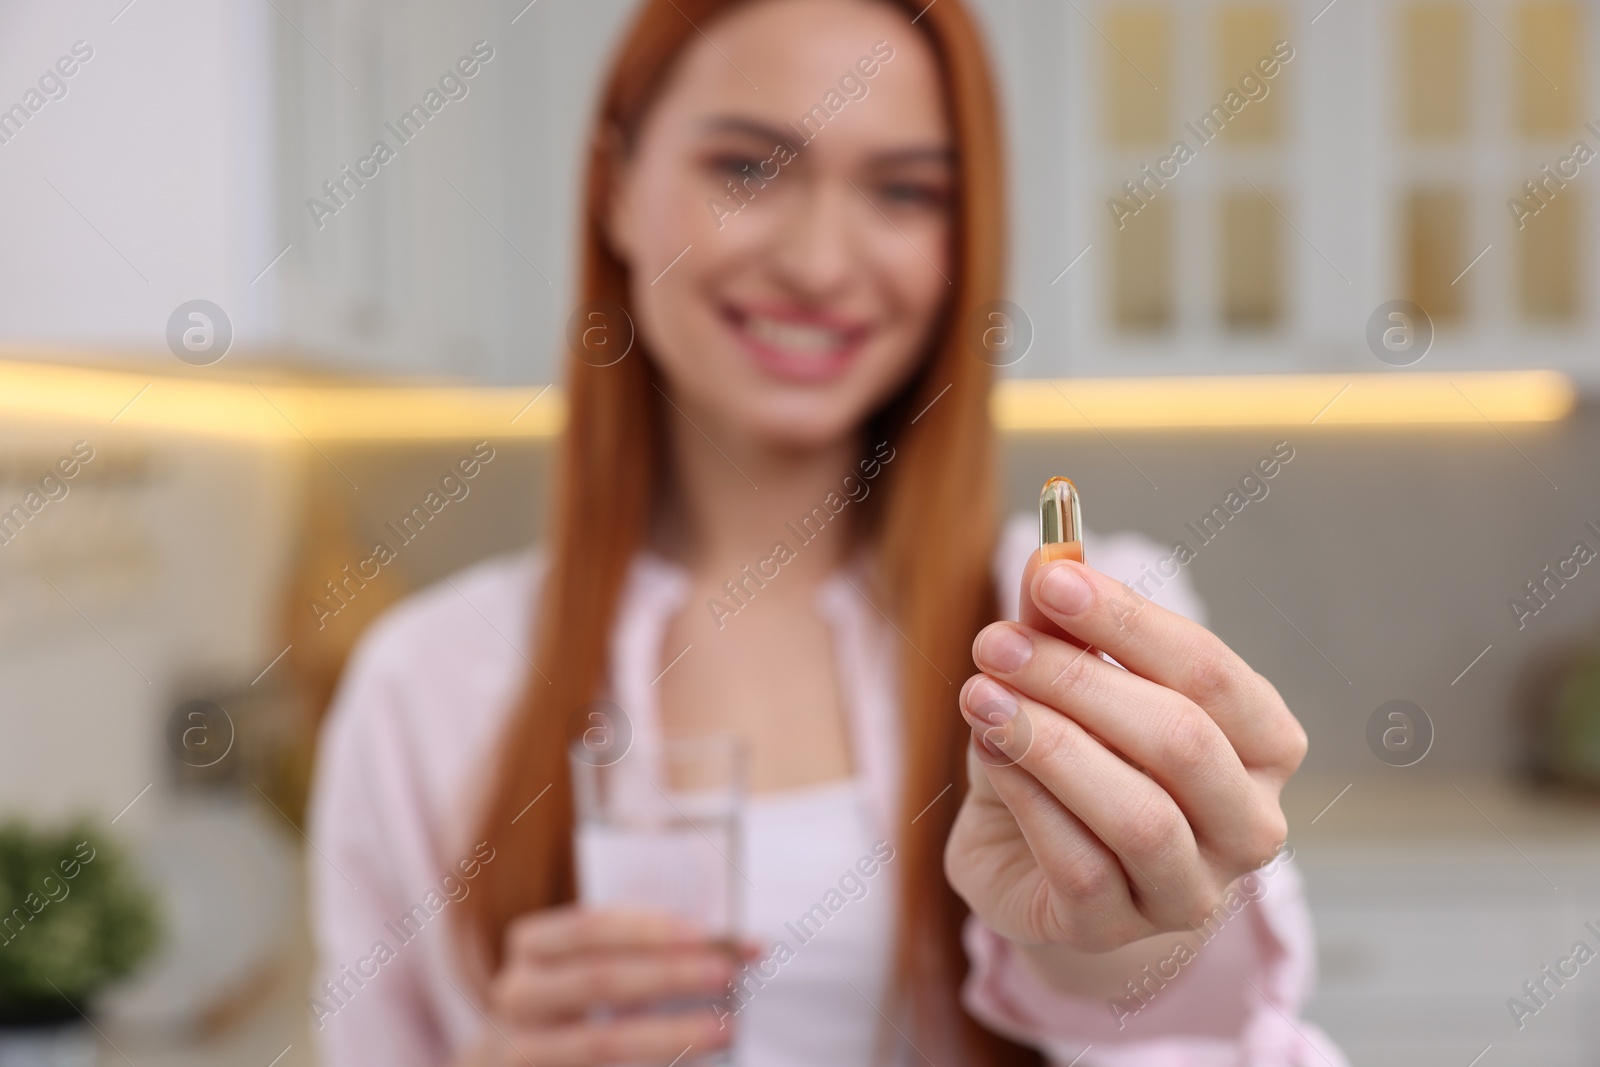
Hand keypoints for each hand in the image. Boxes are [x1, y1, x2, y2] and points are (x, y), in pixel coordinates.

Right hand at [455, 905, 759, 1066]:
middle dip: (668, 975)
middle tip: (724, 973)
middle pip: (600, 980)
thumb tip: (735, 945)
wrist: (516, 1052)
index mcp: (532, 945)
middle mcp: (519, 994)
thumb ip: (646, 948)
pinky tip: (691, 1062)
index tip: (703, 935)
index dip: (648, 929)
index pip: (590, 927)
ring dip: (673, 1034)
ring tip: (724, 1029)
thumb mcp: (590, 959)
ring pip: (604, 1042)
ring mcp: (524, 1046)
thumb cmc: (572, 993)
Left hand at [944, 550, 1306, 953]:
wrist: (1032, 862)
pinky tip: (989, 751)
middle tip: (995, 641)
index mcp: (1262, 744)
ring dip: (1049, 744)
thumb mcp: (1066, 681)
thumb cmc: (1074, 753)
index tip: (1051, 577)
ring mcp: (1193, 889)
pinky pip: (1080, 867)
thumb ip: (1064, 623)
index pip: (1209, 672)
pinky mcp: (1120, 932)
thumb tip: (1047, 554)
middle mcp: (1250, 823)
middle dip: (1079, 682)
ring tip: (979, 695)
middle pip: (1181, 741)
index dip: (1128, 621)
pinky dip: (1029, 799)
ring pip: (1140, 815)